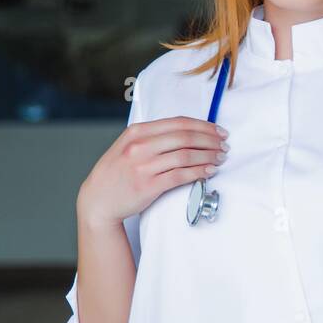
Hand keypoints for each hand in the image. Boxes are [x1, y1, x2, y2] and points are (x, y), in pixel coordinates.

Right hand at [77, 116, 228, 229]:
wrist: (98, 199)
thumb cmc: (117, 172)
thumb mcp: (128, 145)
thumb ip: (153, 136)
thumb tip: (188, 131)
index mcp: (137, 132)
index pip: (178, 123)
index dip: (203, 126)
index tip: (218, 131)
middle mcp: (140, 146)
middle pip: (185, 137)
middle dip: (210, 140)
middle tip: (224, 145)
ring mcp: (143, 166)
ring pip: (186, 155)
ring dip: (208, 156)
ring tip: (220, 158)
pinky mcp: (149, 186)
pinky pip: (180, 175)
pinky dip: (199, 172)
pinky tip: (209, 171)